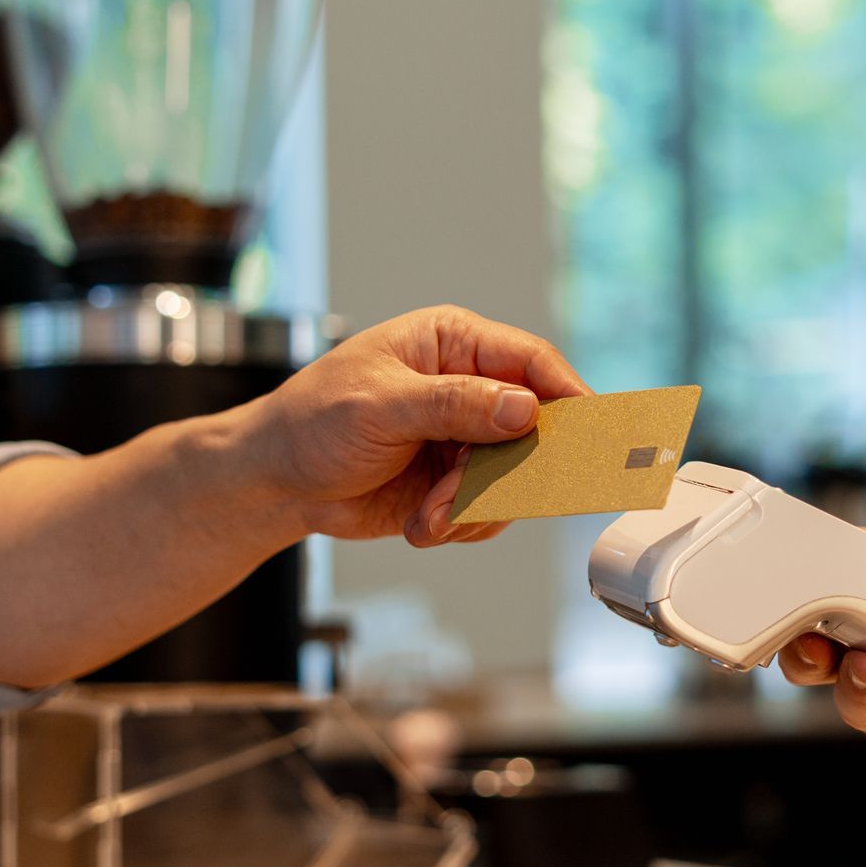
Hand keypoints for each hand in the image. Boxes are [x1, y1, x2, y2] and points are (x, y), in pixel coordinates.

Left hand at [249, 305, 589, 544]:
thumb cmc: (311, 423)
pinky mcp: (456, 482)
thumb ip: (453, 405)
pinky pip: (490, 508)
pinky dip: (462, 522)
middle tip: (493, 490)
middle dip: (511, 467)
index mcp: (452, 344)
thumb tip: (522, 406)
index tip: (590, 428)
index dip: (566, 393)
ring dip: (477, 503)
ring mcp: (464, 437)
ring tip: (432, 512)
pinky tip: (424, 521)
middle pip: (533, 424)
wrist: (274, 483)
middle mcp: (467, 387)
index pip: (530, 360)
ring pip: (514, 475)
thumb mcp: (379, 406)